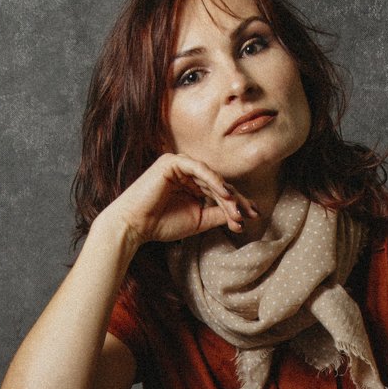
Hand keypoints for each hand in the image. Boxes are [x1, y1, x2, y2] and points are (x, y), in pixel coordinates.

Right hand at [96, 153, 257, 250]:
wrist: (134, 226)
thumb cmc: (161, 225)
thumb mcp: (198, 221)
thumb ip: (217, 214)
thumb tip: (240, 215)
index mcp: (192, 186)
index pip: (219, 193)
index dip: (237, 204)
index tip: (253, 216)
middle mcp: (187, 173)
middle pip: (219, 184)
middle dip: (237, 201)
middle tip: (252, 214)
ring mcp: (179, 165)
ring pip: (211, 178)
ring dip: (226, 195)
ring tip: (238, 210)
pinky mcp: (172, 162)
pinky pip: (198, 168)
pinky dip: (213, 180)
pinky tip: (225, 193)